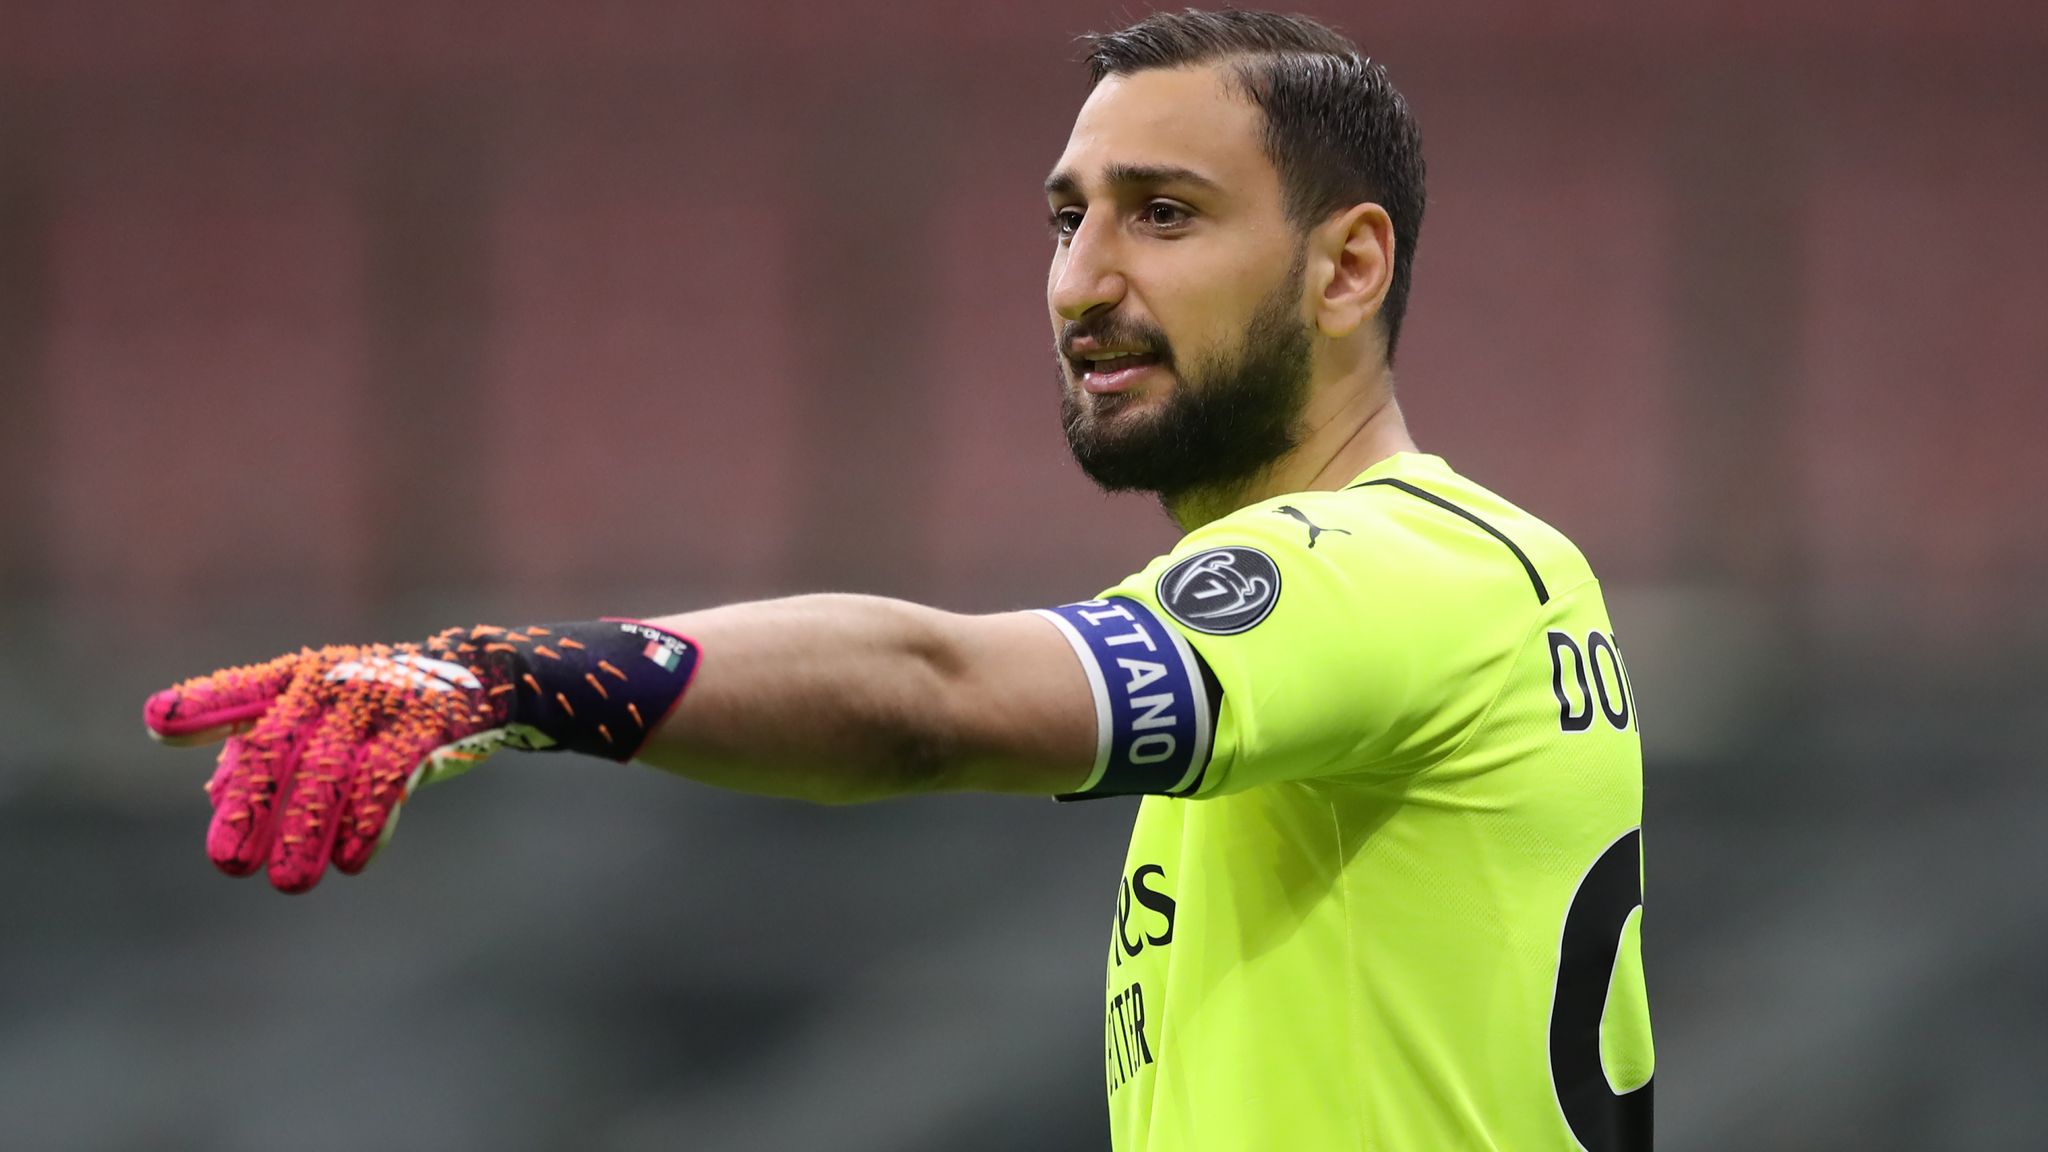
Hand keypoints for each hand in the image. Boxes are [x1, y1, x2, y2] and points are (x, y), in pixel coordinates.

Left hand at [144, 631, 521, 892]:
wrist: (475, 680)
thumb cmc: (380, 711)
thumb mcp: (324, 721)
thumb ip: (266, 752)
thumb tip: (216, 798)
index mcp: (296, 679)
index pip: (239, 691)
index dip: (199, 707)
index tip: (158, 723)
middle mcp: (330, 683)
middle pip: (276, 745)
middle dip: (251, 807)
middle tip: (230, 864)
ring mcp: (379, 701)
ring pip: (329, 770)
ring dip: (306, 831)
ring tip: (290, 882)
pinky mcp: (425, 724)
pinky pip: (388, 776)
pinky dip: (367, 822)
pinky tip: (351, 861)